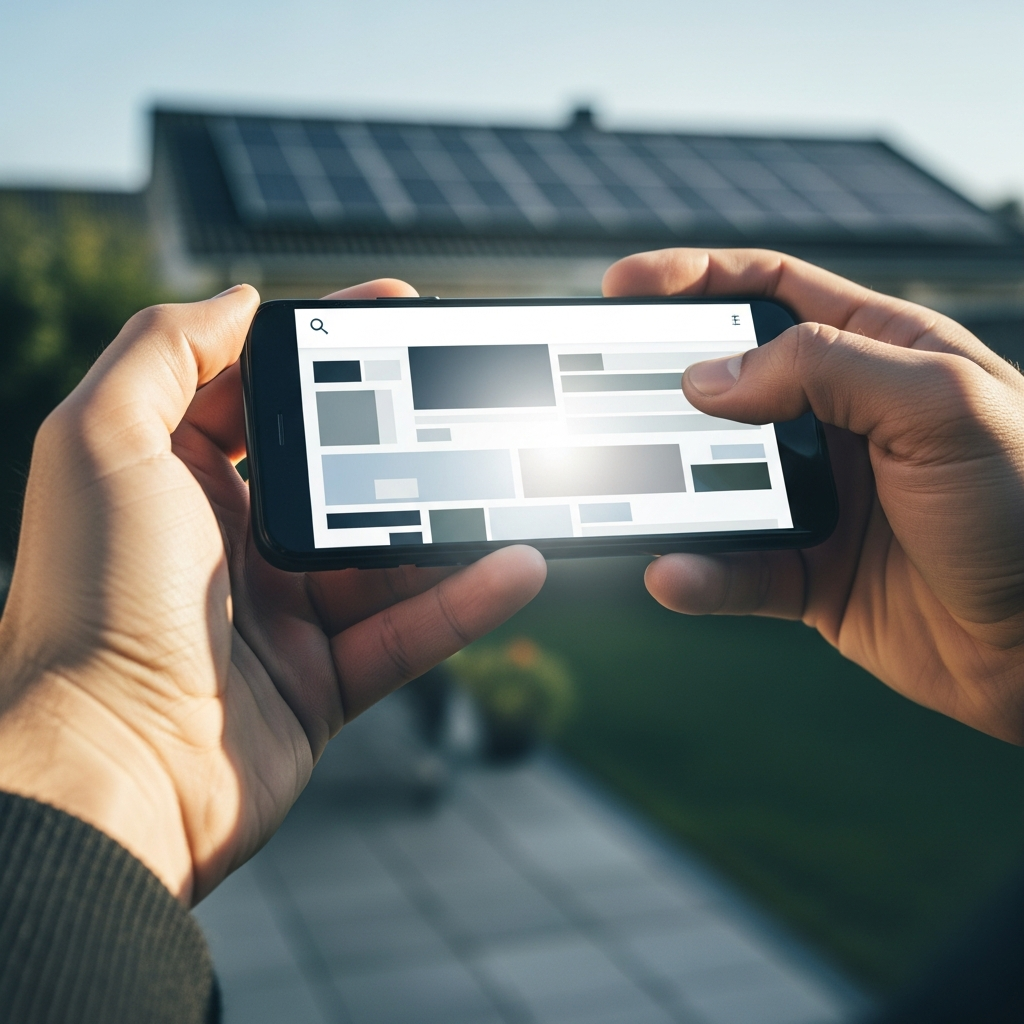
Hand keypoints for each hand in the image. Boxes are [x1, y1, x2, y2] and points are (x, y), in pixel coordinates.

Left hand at [0, 280, 545, 903]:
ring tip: (515, 485)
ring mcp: (281, 617)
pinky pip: (408, 634)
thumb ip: (163, 353)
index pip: (266, 396)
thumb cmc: (92, 603)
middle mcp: (229, 544)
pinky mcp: (322, 683)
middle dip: (406, 435)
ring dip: (453, 525)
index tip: (396, 315)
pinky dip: (465, 602)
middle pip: (341, 473)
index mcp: (177, 481)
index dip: (329, 352)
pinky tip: (515, 566)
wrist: (111, 771)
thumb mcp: (101, 442)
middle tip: (475, 398)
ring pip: (388, 556)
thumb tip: (241, 300)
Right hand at [605, 248, 1023, 744]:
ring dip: (667, 492)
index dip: (695, 280)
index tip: (624, 286)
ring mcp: (819, 500)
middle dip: (660, 388)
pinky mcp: (809, 574)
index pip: (769, 291)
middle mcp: (839, 421)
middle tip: (601, 394)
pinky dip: (700, 573)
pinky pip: (735, 570)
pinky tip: (675, 572)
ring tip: (628, 493)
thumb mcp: (938, 403)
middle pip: (725, 387)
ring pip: (715, 485)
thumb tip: (707, 379)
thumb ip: (823, 369)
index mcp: (878, 353)